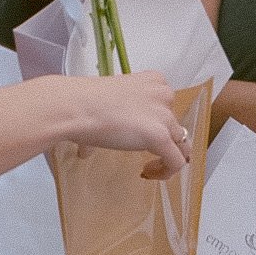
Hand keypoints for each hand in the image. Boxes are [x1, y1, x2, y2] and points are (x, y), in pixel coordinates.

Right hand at [65, 71, 190, 179]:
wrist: (75, 107)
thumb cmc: (82, 103)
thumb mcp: (106, 103)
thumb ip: (109, 120)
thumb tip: (86, 149)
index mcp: (152, 80)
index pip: (167, 107)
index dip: (158, 126)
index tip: (142, 139)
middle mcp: (163, 94)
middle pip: (175, 125)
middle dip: (163, 142)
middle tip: (145, 156)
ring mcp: (163, 115)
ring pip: (180, 143)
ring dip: (166, 158)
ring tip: (148, 168)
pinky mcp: (160, 136)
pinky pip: (176, 161)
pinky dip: (166, 171)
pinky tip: (149, 173)